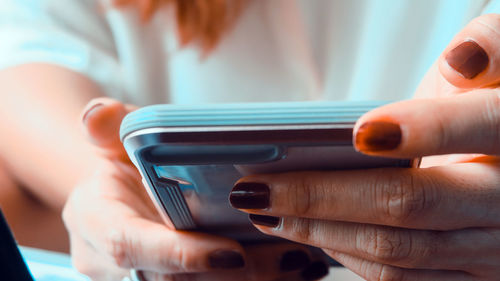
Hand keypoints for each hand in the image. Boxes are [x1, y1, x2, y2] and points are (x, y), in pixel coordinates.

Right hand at [63, 98, 327, 280]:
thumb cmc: (120, 164)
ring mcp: (143, 274)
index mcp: (95, 222)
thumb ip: (107, 127)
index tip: (232, 253)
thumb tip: (96, 116)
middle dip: (235, 275)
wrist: (115, 195)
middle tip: (291, 256)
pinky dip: (255, 278)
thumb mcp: (112, 139)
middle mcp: (114, 261)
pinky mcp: (170, 278)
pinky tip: (297, 268)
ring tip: (306, 262)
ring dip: (255, 280)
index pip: (129, 247)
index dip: (178, 255)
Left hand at [229, 14, 499, 280]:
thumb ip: (492, 49)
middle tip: (257, 190)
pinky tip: (313, 233)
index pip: (476, 127)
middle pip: (410, 206)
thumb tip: (459, 59)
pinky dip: (351, 257)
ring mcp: (492, 248)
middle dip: (321, 199)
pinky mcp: (470, 271)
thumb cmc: (493, 103)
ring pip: (399, 252)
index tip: (358, 133)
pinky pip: (405, 275)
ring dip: (323, 235)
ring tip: (268, 214)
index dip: (420, 130)